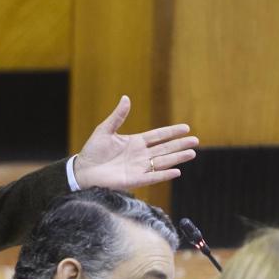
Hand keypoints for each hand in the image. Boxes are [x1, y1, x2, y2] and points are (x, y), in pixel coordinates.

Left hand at [73, 96, 197, 189]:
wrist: (83, 170)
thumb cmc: (93, 151)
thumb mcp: (105, 130)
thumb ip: (118, 116)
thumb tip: (126, 98)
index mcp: (135, 142)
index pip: (158, 136)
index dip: (172, 132)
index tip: (186, 128)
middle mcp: (140, 155)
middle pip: (165, 148)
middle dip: (180, 144)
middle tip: (196, 140)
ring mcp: (139, 168)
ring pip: (163, 162)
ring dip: (177, 158)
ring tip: (192, 153)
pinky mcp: (134, 180)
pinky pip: (152, 177)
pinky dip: (164, 174)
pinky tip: (176, 171)